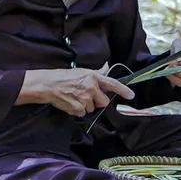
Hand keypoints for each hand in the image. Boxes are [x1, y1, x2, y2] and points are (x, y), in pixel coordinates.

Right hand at [18, 65, 134, 116]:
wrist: (49, 85)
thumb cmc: (64, 77)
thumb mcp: (82, 71)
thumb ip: (97, 72)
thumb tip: (107, 66)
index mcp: (93, 77)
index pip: (112, 83)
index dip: (123, 90)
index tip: (131, 95)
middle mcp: (91, 87)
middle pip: (104, 102)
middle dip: (97, 101)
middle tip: (86, 96)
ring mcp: (85, 98)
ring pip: (92, 109)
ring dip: (85, 106)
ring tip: (74, 97)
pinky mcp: (78, 108)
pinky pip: (82, 113)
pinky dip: (76, 110)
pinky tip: (70, 103)